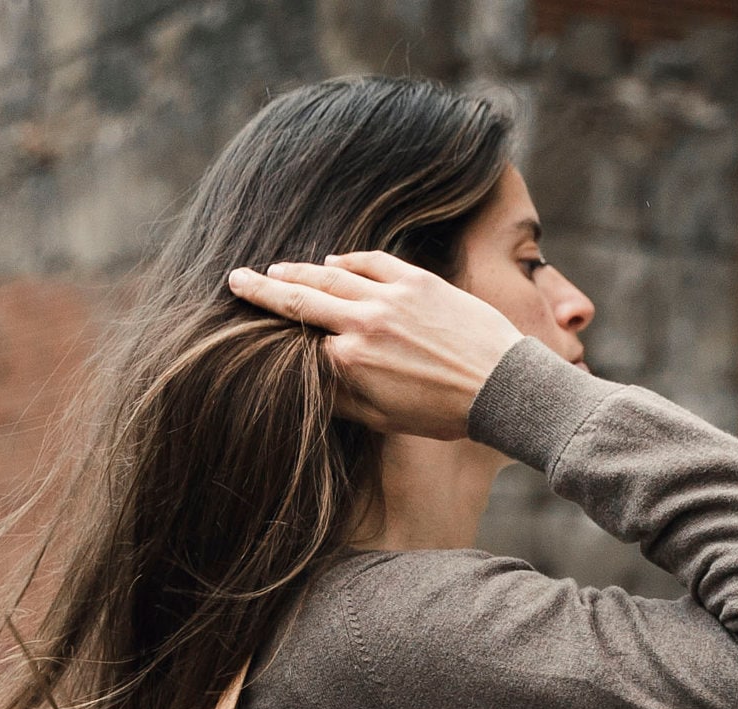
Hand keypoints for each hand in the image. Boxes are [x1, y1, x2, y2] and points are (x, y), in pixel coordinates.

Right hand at [228, 251, 523, 439]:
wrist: (502, 387)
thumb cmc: (443, 413)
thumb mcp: (384, 419)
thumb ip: (342, 398)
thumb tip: (310, 383)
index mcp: (350, 362)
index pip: (299, 343)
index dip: (274, 336)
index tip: (252, 331)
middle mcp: (362, 324)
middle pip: (298, 300)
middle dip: (262, 289)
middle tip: (235, 279)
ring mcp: (389, 297)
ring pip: (330, 275)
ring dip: (298, 270)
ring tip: (273, 268)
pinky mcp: (417, 280)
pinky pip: (371, 262)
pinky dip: (348, 260)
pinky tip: (332, 260)